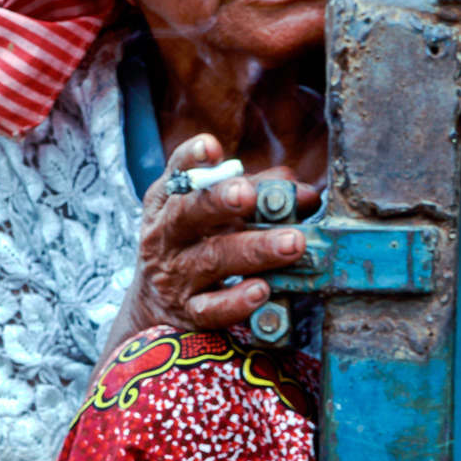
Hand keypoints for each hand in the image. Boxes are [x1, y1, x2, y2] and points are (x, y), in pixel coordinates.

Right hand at [110, 134, 319, 347]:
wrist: (154, 306)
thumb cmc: (196, 244)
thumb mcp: (216, 215)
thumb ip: (260, 195)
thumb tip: (307, 193)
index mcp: (169, 202)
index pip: (177, 175)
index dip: (191, 159)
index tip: (211, 148)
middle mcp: (166, 235)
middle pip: (189, 213)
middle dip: (219, 201)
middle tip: (250, 194)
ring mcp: (176, 275)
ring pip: (213, 259)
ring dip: (255, 250)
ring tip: (293, 243)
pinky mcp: (189, 312)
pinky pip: (212, 308)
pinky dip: (236, 301)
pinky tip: (262, 291)